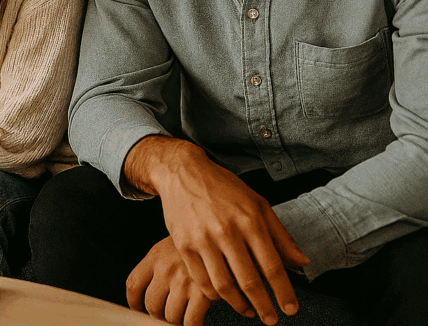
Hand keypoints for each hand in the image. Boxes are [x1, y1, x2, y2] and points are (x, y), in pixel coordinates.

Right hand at [124, 137, 307, 324]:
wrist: (183, 173)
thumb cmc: (224, 188)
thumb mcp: (258, 204)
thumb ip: (280, 235)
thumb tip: (302, 263)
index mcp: (249, 220)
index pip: (271, 266)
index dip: (283, 292)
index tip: (291, 309)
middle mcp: (226, 230)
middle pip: (248, 281)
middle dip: (263, 306)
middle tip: (271, 320)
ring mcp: (202, 238)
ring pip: (223, 285)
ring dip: (239, 305)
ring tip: (248, 311)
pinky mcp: (183, 244)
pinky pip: (200, 280)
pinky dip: (214, 294)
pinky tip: (224, 296)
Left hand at [127, 236, 212, 325]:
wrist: (221, 235)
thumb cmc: (196, 243)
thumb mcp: (170, 246)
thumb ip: (156, 266)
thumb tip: (144, 293)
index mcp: (156, 256)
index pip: (133, 284)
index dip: (134, 301)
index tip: (138, 308)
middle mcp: (167, 269)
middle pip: (151, 305)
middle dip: (158, 314)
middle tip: (166, 313)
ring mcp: (184, 281)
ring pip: (170, 316)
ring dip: (175, 320)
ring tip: (182, 315)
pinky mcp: (204, 293)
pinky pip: (191, 321)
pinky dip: (191, 325)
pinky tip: (195, 320)